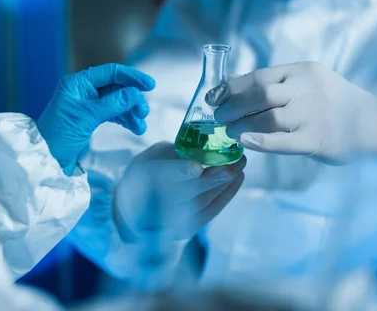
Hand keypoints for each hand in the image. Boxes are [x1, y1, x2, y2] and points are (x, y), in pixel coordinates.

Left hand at [37, 63, 154, 174]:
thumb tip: (136, 93)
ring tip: (140, 126)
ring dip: (130, 112)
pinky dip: (124, 119)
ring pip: (116, 102)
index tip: (149, 85)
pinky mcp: (90, 117)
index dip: (131, 77)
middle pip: (115, 88)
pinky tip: (134, 127)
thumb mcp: (88, 117)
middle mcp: (83, 90)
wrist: (46, 157)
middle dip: (132, 99)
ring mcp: (87, 104)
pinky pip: (112, 113)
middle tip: (144, 112)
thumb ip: (113, 103)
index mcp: (78, 83)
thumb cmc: (60, 134)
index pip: (110, 72)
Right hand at [114, 142, 245, 241]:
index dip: (181, 172)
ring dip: (226, 182)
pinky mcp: (189, 228)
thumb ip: (172, 154)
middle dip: (215, 176)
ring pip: (205, 200)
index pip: (164, 177)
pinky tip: (238, 179)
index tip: (198, 166)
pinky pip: (212, 210)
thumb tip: (201, 149)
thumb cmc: (145, 176)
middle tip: (236, 160)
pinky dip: (227, 194)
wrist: (135, 210)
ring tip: (241, 164)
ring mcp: (175, 218)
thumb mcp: (150, 157)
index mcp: (145, 178)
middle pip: (191, 190)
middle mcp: (159, 201)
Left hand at [206, 62, 376, 164]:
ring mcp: (315, 115)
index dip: (230, 88)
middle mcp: (308, 89)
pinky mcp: (319, 139)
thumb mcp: (302, 82)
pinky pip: (285, 142)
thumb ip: (267, 81)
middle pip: (260, 94)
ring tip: (231, 132)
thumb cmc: (329, 101)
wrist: (373, 121)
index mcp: (301, 71)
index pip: (258, 76)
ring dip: (242, 126)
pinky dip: (261, 142)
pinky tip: (245, 142)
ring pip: (270, 119)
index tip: (214, 98)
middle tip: (219, 117)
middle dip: (233, 107)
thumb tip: (228, 80)